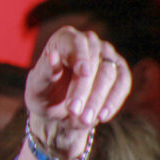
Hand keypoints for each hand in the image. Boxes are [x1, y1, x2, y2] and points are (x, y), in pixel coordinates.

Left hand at [25, 26, 130, 157]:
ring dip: (97, 99)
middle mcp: (89, 42)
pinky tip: (102, 117)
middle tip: (73, 111)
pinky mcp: (120, 71)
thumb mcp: (37, 85)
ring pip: (109, 74)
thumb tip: (53, 56)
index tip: (83, 72)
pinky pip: (123, 84)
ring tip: (84, 119)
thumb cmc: (43, 92)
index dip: (81, 56)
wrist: (56, 110)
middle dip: (84, 89)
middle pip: (94, 62)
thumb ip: (45, 71)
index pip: (76, 42)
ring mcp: (107, 55)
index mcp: (64, 39)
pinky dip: (113, 102)